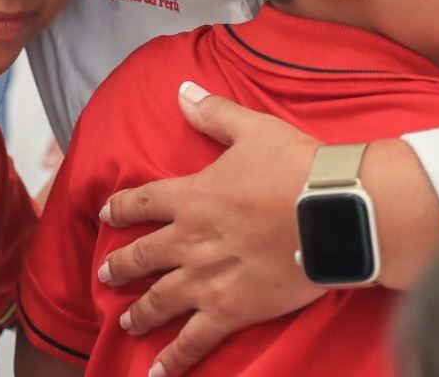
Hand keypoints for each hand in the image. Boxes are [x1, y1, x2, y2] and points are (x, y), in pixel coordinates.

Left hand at [98, 82, 321, 374]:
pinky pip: (194, 340)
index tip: (106, 214)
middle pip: (142, 255)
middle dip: (120, 266)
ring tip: (125, 322)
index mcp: (192, 196)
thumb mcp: (251, 129)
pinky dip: (173, 359)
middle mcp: (190, 240)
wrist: (333, 211)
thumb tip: (183, 90)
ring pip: (160, 300)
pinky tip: (157, 374)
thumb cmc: (296, 167)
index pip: (142, 202)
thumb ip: (213, 113)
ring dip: (139, 312)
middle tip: (105, 274)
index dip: (120, 208)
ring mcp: (207, 279)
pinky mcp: (232, 310)